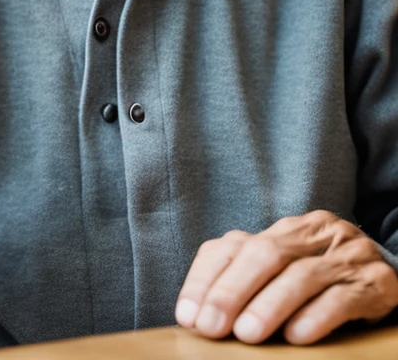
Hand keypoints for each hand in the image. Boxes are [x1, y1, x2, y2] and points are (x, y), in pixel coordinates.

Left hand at [175, 210, 397, 344]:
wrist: (388, 274)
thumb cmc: (323, 281)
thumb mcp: (284, 273)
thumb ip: (247, 284)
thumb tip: (199, 317)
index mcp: (283, 229)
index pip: (234, 245)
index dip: (207, 279)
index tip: (188, 314)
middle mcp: (313, 234)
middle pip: (265, 255)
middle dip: (232, 292)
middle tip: (211, 327)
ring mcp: (346, 255)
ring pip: (301, 275)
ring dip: (270, 306)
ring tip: (248, 335)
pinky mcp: (376, 282)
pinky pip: (342, 297)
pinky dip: (315, 317)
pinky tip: (297, 337)